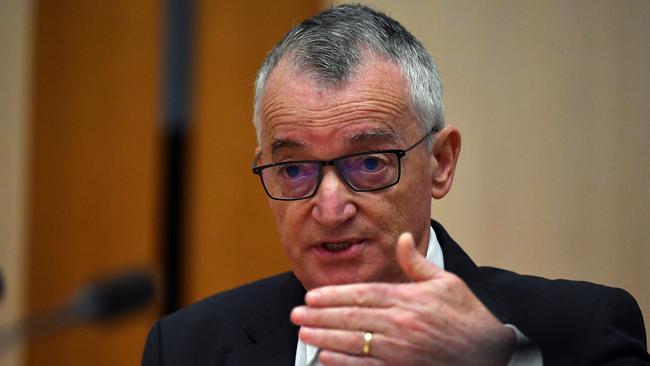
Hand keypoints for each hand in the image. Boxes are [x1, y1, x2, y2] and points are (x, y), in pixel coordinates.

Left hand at [291, 233, 515, 365]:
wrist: (490, 352)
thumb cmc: (467, 316)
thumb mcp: (446, 282)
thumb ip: (417, 263)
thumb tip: (403, 237)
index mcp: (408, 300)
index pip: (362, 294)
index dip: (333, 295)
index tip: (311, 295)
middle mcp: (401, 325)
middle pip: (352, 318)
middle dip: (320, 315)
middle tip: (296, 314)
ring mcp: (400, 350)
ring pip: (354, 341)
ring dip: (325, 337)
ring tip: (304, 332)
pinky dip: (345, 362)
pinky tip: (326, 357)